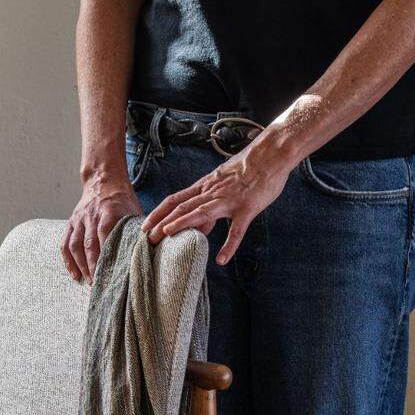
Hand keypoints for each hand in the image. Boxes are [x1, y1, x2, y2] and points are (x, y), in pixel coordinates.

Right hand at [62, 167, 141, 282]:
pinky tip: (74, 273)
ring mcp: (79, 219)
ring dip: (81, 265)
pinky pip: (66, 242)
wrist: (103, 180)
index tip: (112, 272)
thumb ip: (138, 230)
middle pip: (89, 244)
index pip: (106, 234)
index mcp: (109, 211)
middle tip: (99, 283)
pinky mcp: (71, 222)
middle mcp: (91, 216)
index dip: (107, 253)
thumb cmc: (123, 199)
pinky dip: (68, 260)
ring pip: (75, 245)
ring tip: (88, 281)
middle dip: (93, 265)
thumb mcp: (134, 210)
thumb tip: (148, 252)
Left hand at [141, 147, 292, 265]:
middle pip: (181, 207)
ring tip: (166, 238)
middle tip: (147, 238)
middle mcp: (212, 193)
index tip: (144, 226)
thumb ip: (210, 202)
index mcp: (205, 187)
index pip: (175, 200)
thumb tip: (199, 223)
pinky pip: (237, 229)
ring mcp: (229, 200)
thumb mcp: (222, 183)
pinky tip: (222, 259)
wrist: (270, 155)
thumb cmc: (248, 169)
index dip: (157, 213)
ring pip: (201, 213)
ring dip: (181, 224)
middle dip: (161, 222)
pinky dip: (229, 245)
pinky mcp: (248, 208)